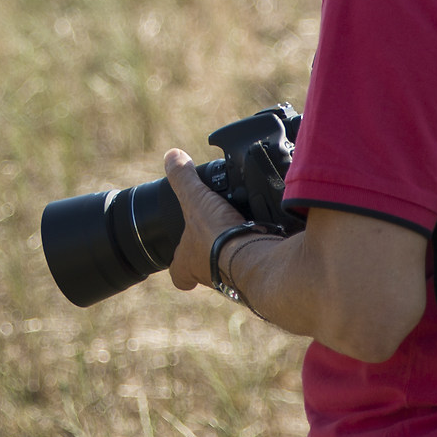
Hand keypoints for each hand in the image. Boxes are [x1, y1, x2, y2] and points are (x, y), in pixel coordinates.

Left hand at [162, 148, 245, 291]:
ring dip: (236, 253)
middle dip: (211, 254)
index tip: (181, 254)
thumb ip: (183, 178)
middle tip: (216, 236)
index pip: (178, 273)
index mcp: (188, 262)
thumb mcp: (195, 198)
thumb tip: (171, 156)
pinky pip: (257, 265)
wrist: (253, 259)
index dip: (178, 264)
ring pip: (232, 271)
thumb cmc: (216, 234)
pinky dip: (259, 251)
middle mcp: (210, 276)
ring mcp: (235, 280)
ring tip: (243, 231)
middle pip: (206, 272)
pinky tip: (265, 234)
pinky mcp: (259, 276)